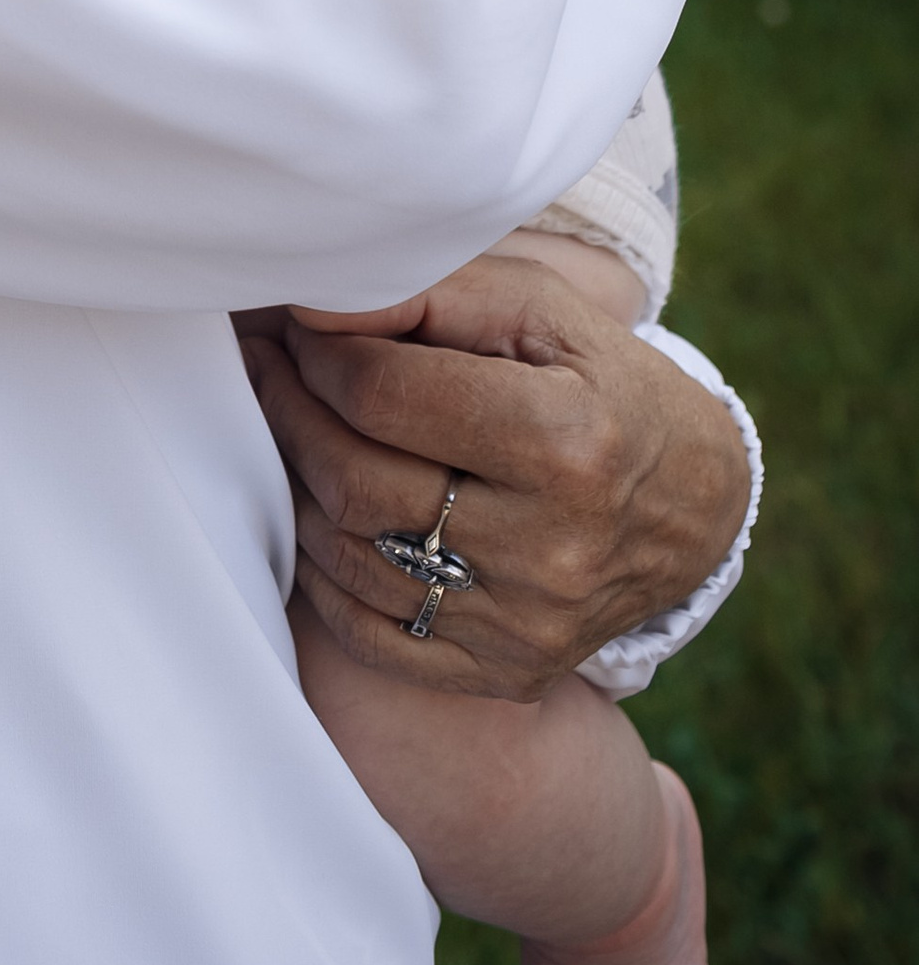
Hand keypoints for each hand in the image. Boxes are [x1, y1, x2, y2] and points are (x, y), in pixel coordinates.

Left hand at [238, 250, 750, 702]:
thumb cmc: (599, 382)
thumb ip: (426, 292)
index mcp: (568, 442)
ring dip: (297, 483)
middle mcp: (552, 547)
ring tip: (289, 429)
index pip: (382, 397)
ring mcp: (529, 624)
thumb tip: (312, 308)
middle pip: (355, 480)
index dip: (317, 356)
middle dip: (288, 413)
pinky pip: (370, 633)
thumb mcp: (538, 307)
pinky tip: (324, 509)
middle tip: (269, 371)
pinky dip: (325, 568)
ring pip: (349, 556)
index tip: (298, 332)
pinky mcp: (507, 672)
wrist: (694, 505)